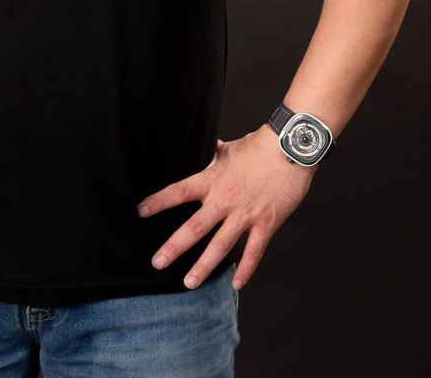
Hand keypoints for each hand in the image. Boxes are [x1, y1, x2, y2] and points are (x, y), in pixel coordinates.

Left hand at [137, 125, 314, 289]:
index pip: (180, 192)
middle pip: (195, 227)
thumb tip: (200, 147)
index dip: (159, 201)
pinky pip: (254, 251)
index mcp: (213, 179)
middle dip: (174, 247)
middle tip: (157, 262)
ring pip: (221, 246)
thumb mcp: (228, 149)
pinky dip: (246, 269)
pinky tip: (236, 284)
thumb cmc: (259, 147)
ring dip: (204, 266)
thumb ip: (211, 154)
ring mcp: (246, 214)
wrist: (290, 149)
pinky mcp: (266, 223)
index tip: (140, 211)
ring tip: (188, 283)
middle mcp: (225, 200)